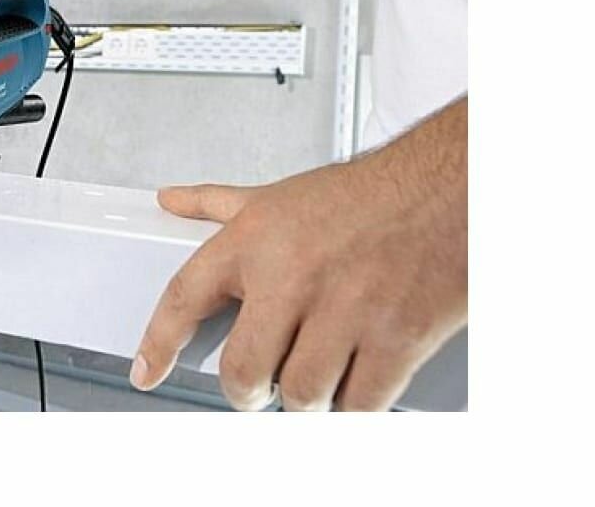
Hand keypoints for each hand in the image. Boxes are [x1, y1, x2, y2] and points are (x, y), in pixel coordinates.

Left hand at [130, 132, 467, 410]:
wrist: (447, 187)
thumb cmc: (367, 194)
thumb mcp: (278, 195)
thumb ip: (217, 203)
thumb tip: (173, 200)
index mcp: (254, 240)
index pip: (184, 298)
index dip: (158, 343)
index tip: (147, 370)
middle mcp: (292, 277)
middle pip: (243, 369)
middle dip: (247, 389)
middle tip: (257, 387)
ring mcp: (344, 311)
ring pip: (300, 394)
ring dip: (303, 399)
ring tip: (312, 377)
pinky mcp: (394, 340)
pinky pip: (357, 403)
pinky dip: (351, 406)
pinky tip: (352, 385)